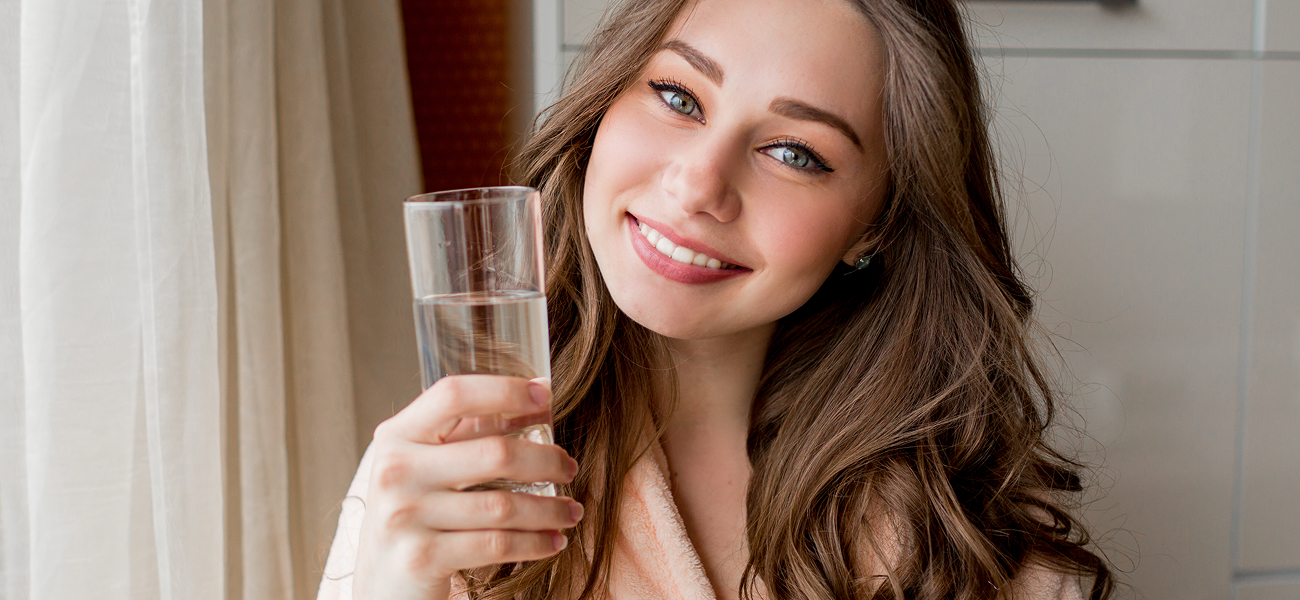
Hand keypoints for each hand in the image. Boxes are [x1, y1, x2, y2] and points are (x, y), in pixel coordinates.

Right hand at [353, 375, 581, 599]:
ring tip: (570, 511)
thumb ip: (470, 432)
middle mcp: (395, 470)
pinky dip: (534, 542)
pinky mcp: (421, 557)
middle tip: (568, 468)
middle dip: (546, 460)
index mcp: (397, 436)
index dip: (505, 390)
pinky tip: (553, 541)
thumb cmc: (414, 514)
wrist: (381, 584)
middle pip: (493, 453)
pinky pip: (496, 544)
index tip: (545, 395)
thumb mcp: (427, 466)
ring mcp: (405, 515)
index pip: (454, 395)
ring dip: (549, 509)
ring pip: (502, 505)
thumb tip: (537, 398)